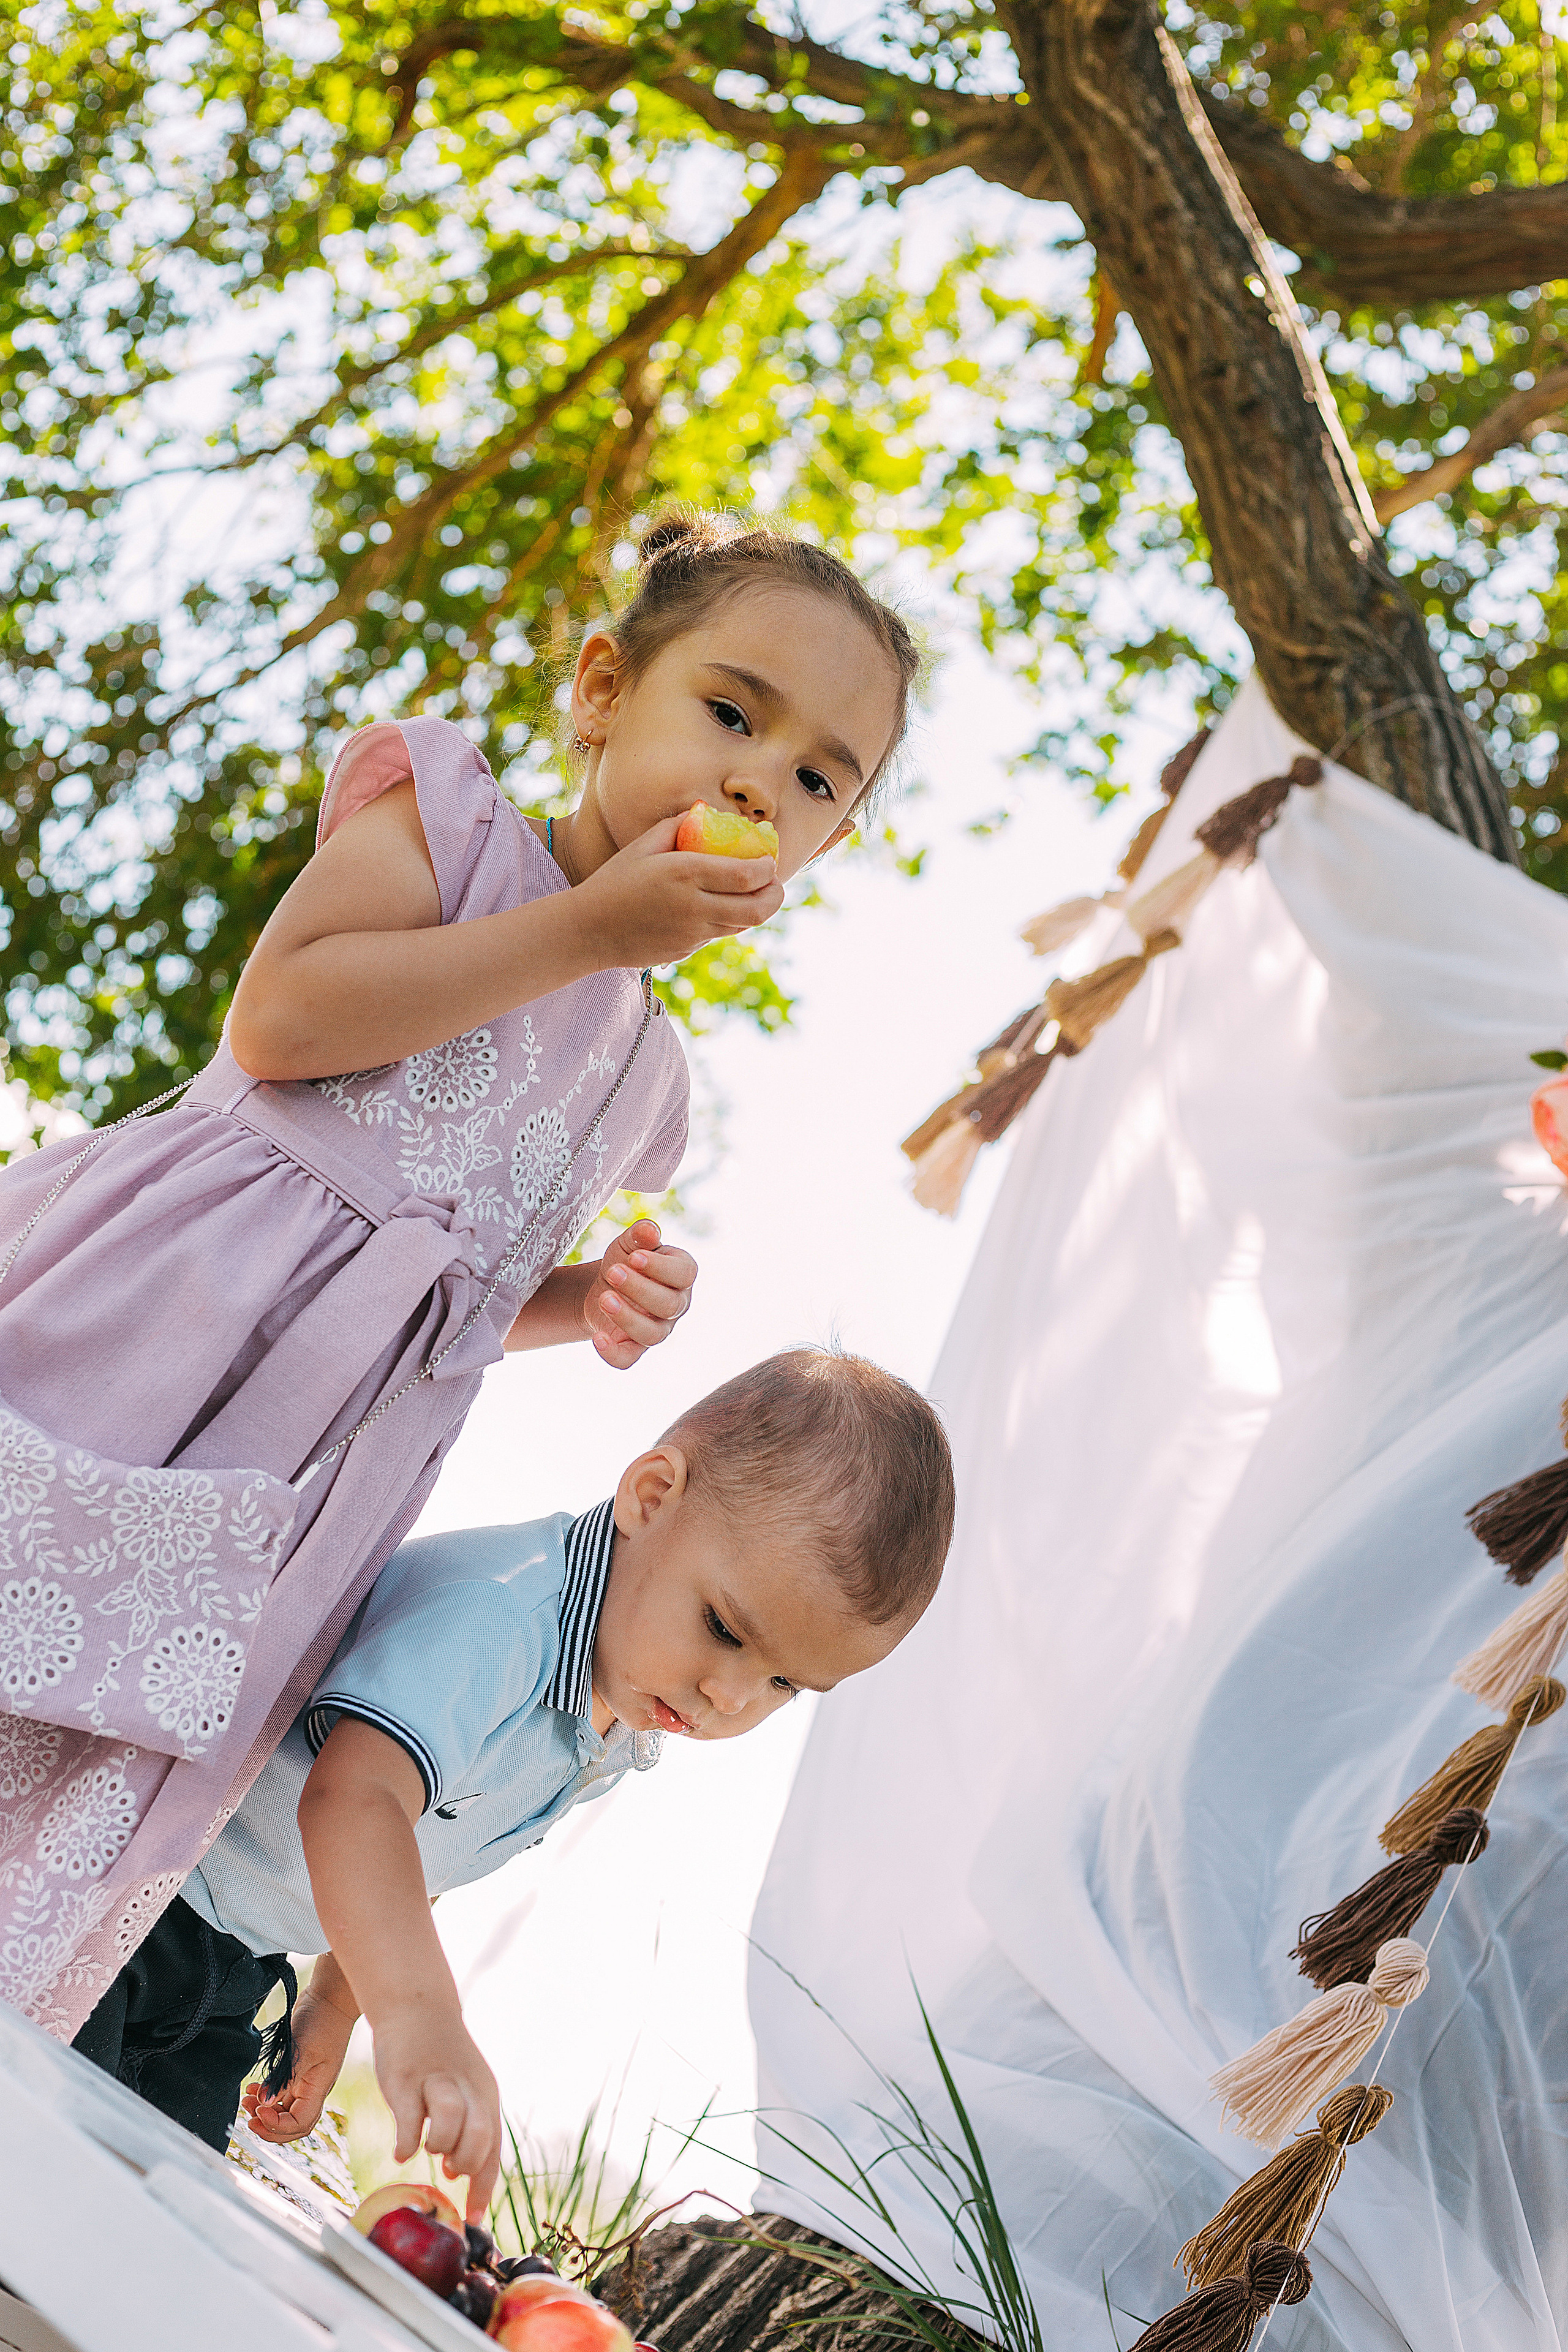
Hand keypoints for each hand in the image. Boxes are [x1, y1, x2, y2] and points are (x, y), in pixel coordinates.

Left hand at [241, 1986, 355, 2143]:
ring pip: (284, 2108)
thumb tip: (265, 2103)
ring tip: (246, 2101)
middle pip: (292, 2124)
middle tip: (249, 2118)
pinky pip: (281, 2092)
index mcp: (317, 2088)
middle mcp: (312, 2089)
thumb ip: (284, 2078)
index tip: (260, 2111)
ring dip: (264, 2111)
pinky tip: (253, 2088)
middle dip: (269, 2126)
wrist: (330, 1995)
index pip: (299, 2123)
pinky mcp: (298, 2068)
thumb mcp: (303, 2049)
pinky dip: (266, 2095)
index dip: (278, 2126)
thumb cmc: (323, 2020)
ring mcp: (306, 2079)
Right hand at [372, 2001, 501, 2221]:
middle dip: (464, 2164)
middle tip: (447, 2168)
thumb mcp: (468, 2087)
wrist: (418, 2008)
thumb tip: (458, 2172)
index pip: (492, 2149)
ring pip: (450, 2124)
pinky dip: (406, 2142)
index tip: (473, 2219)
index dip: (483, 2188)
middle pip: (479, 2138)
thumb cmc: (442, 2058)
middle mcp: (467, 2088)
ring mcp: (435, 2082)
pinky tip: (403, 2148)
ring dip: (439, 2147)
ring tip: (427, 2146)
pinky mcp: (405, 2080)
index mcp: (486, 2095)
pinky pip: (409, 2121)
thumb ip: (469, 2125)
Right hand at [576, 816, 782, 968]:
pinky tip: (720, 906)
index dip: (767, 868)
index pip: (747, 875)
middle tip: (774, 883)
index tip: (768, 860)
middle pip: (758, 909)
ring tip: (753, 893)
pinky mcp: (687, 950)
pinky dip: (728, 920)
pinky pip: (719, 935)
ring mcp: (692, 933)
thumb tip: (704, 813)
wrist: (589, 930)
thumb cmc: (614, 881)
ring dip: (755, 909)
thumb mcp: (642, 845)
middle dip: (775, 895)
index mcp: (685, 873)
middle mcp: (694, 907)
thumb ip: (676, 825)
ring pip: (743, 925)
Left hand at [580, 1220, 695, 1368]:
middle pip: (668, 1305)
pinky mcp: (634, 1347)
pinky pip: (629, 1359)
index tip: (633, 1257)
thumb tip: (648, 1229)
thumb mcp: (629, 1244)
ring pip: (651, 1334)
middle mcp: (676, 1304)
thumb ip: (639, 1236)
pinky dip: (613, 1354)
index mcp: (682, 1275)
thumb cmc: (626, 1260)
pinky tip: (597, 1338)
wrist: (605, 1285)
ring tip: (603, 1298)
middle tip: (612, 1272)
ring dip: (627, 1318)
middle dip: (639, 1289)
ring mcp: (658, 1329)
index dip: (660, 1268)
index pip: (684, 1274)